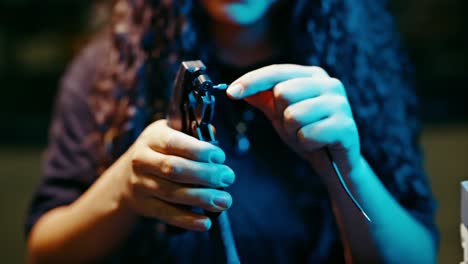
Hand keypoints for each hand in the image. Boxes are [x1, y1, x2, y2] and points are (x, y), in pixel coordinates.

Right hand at [112, 119, 234, 230]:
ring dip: (202, 198)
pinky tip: (205, 222)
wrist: (126, 176)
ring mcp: (141, 184)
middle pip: (174, 169)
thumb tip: (212, 134)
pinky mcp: (144, 205)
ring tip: (224, 201)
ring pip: (173, 193)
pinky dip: (188, 220)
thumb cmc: (159, 152)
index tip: (220, 157)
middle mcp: (143, 160)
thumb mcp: (170, 134)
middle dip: (205, 174)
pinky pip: (167, 214)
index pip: (175, 143)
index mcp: (153, 138)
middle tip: (228, 178)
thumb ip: (192, 134)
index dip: (199, 151)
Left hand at [226, 64, 360, 175]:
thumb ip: (262, 98)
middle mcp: (330, 84)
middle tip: (294, 126)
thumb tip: (234, 88)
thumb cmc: (308, 132)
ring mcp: (340, 104)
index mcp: (313, 75)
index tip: (230, 93)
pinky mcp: (346, 127)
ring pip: (294, 115)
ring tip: (306, 135)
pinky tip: (318, 144)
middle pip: (284, 92)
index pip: (276, 72)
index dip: (251, 81)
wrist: (336, 163)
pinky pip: (307, 135)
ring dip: (293, 132)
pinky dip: (306, 144)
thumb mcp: (281, 113)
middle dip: (281, 116)